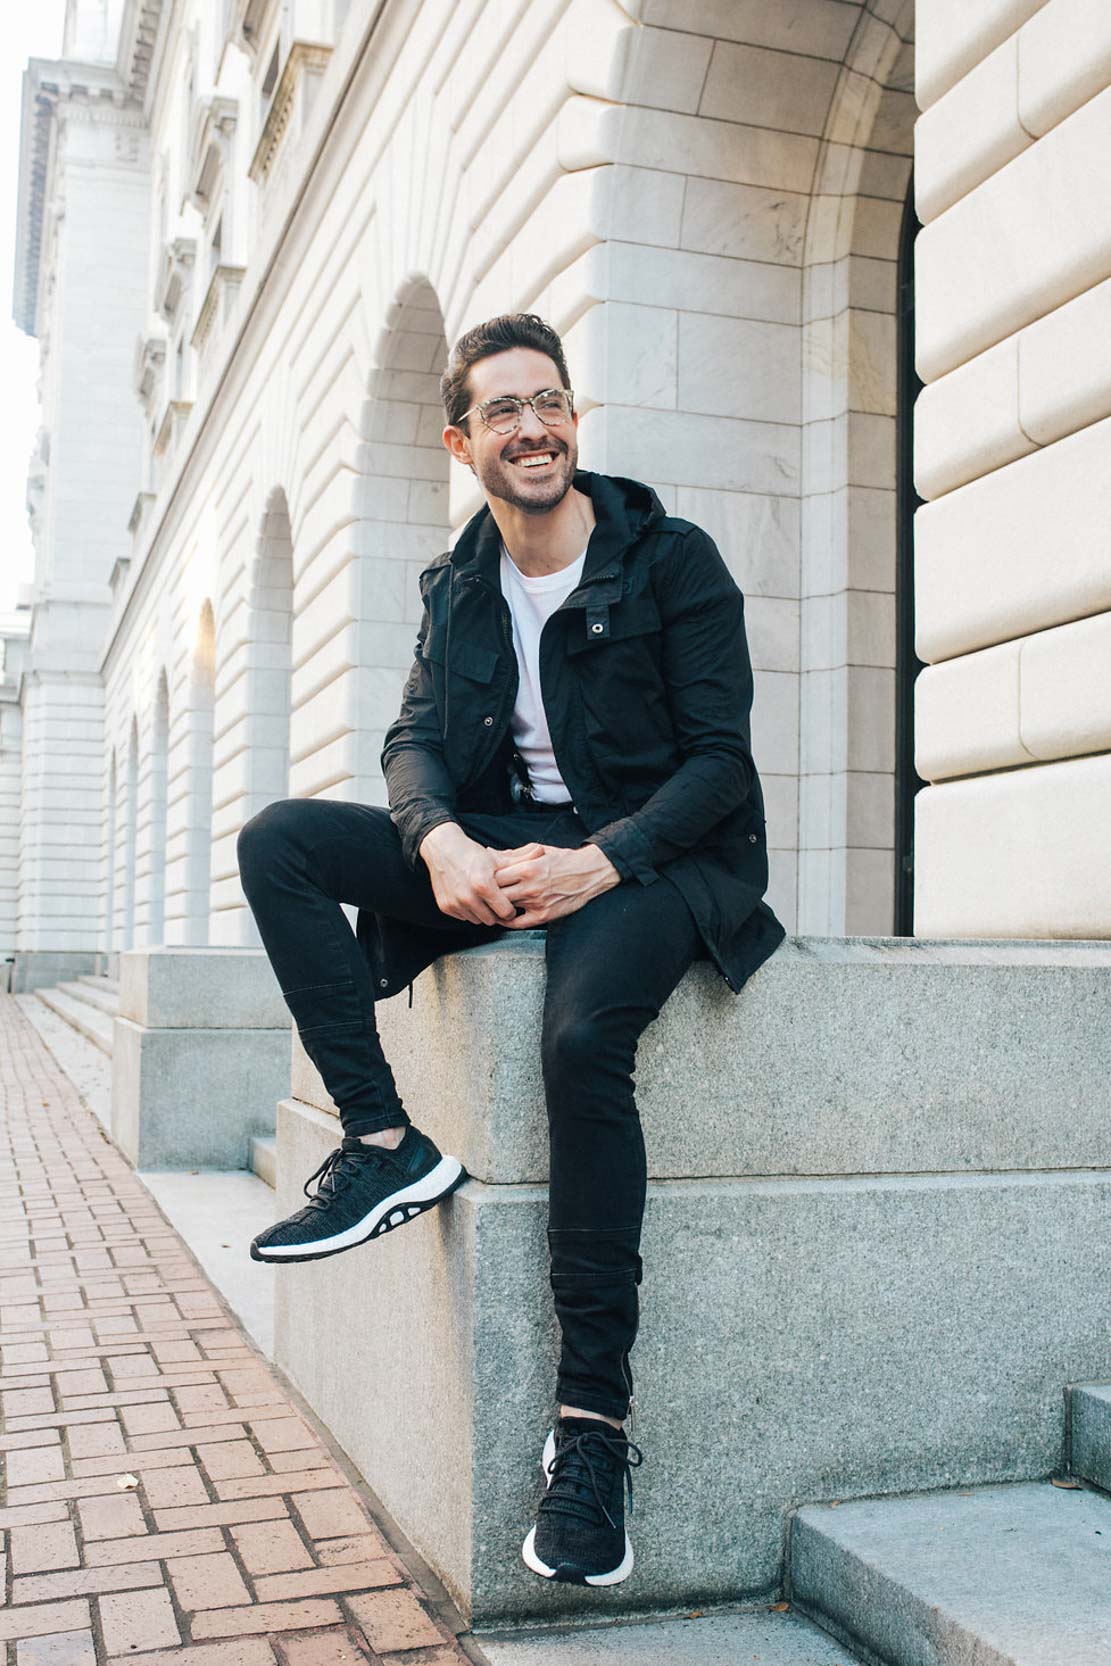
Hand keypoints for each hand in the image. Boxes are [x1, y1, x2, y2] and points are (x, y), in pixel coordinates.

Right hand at [419, 824, 540, 925]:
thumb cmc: (473, 854)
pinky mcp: (445, 906)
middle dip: (496, 912)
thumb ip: (520, 859)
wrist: (443, 850)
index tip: (510, 902)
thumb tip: (542, 851)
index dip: (510, 908)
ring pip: (477, 920)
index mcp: (484, 885)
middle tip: (496, 901)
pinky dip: (468, 911)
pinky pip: (464, 917)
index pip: (506, 912)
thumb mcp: (498, 858)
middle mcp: (468, 897)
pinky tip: (471, 898)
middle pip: (492, 920)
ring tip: (483, 898)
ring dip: (482, 913)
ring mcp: (455, 903)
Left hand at [489, 842, 620, 928]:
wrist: (588, 873)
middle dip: (488, 894)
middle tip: (481, 894)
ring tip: (489, 905)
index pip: (495, 877)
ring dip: (495, 907)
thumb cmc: (563, 859)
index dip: (486, 879)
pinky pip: (518, 923)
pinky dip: (507, 921)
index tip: (482, 879)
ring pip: (505, 908)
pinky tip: (503, 917)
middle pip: (497, 894)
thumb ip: (513, 854)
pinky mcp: (544, 915)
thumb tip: (490, 853)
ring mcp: (537, 902)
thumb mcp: (538, 850)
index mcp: (527, 868)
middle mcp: (530, 886)